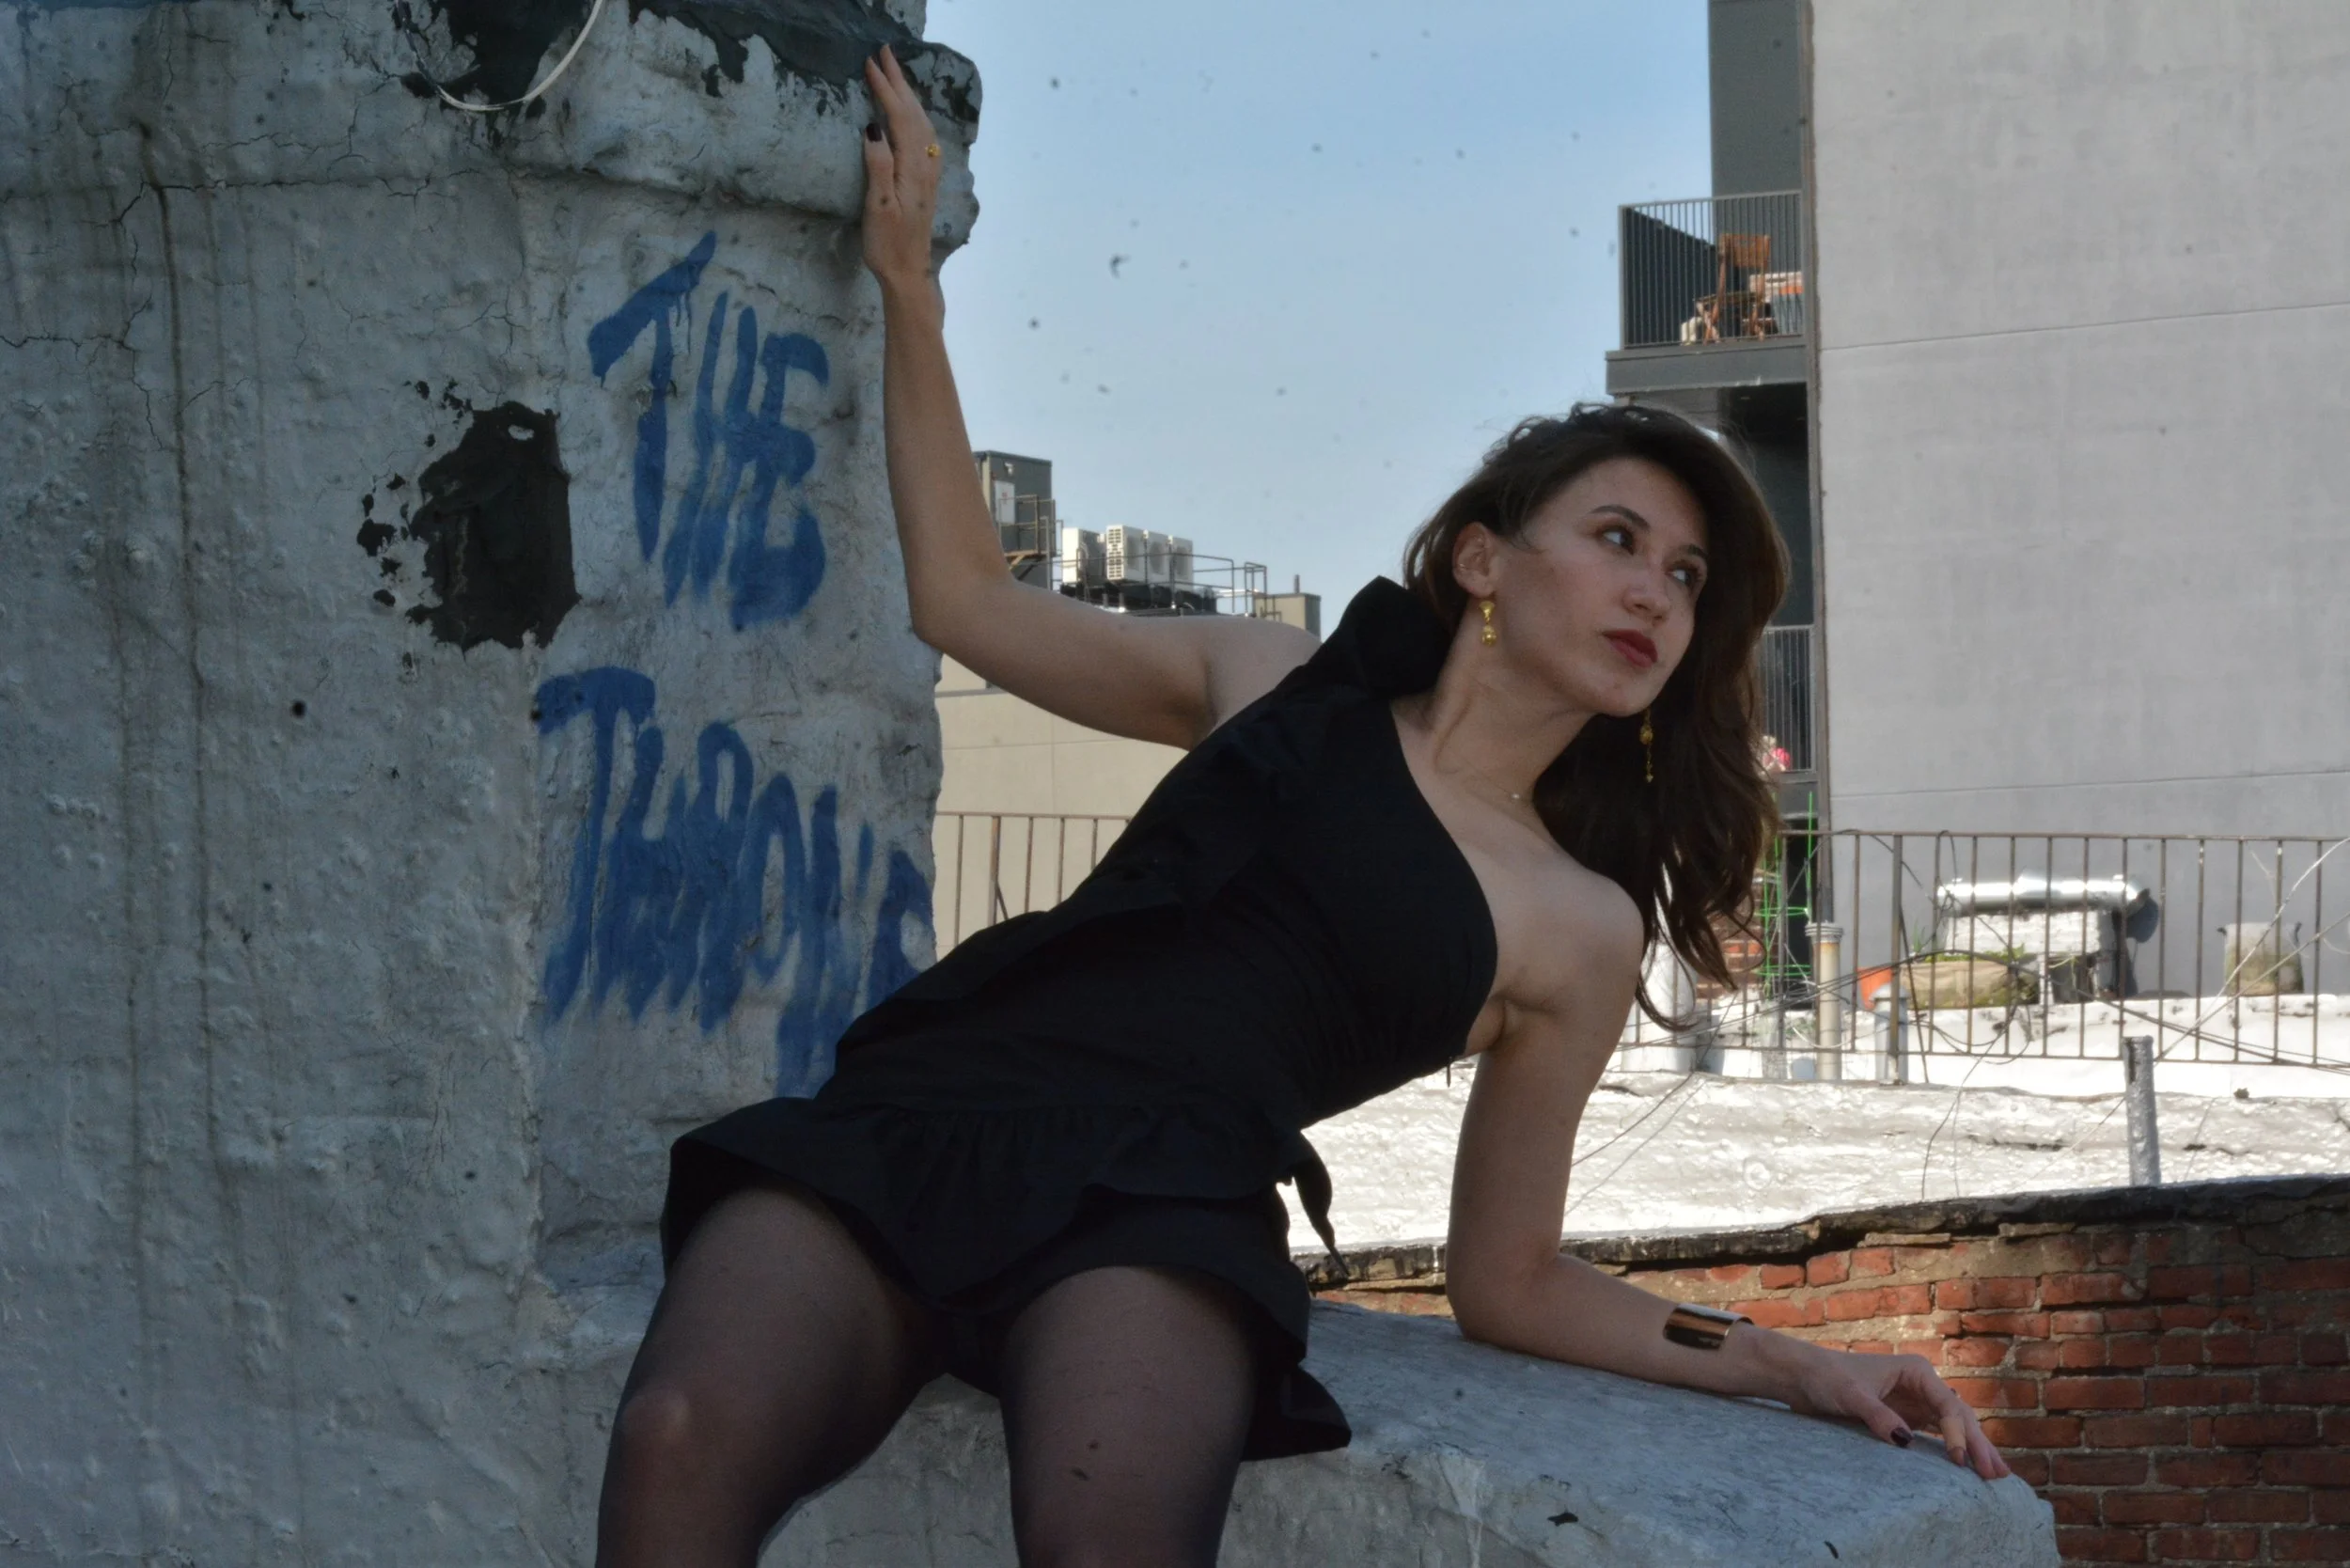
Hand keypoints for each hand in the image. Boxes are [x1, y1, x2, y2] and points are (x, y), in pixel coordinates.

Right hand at [859, 45, 939, 291]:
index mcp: (911, 168)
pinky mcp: (925, 182)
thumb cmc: (888, 245)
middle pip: (914, 114)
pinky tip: (913, 116)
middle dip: (900, 82)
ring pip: (922, 123)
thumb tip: (874, 127)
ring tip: (896, 74)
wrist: (910, 274)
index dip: (885, 89)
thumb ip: (879, 166)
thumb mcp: (879, 206)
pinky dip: (916, 115)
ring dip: (909, 95)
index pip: (899, 117)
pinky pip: (924, 136)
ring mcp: (927, 174)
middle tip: (885, 53)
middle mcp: (924, 166)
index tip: (870, 63)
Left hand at [1783, 1341, 2011, 1480]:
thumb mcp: (1850, 1395)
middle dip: (1979, 1444)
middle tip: (1996, 1475)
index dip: (1958, 1435)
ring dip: (1974, 1449)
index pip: (1948, 1406)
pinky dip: (1953, 1449)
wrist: (1803, 1377)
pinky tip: (1967, 1467)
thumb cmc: (1825, 1377)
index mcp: (1916, 1371)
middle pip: (1959, 1417)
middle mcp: (1922, 1385)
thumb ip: (1877, 1416)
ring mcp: (1916, 1401)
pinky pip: (1937, 1435)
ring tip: (1996, 1475)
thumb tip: (1905, 1441)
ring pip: (1953, 1427)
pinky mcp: (1907, 1416)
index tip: (1959, 1461)